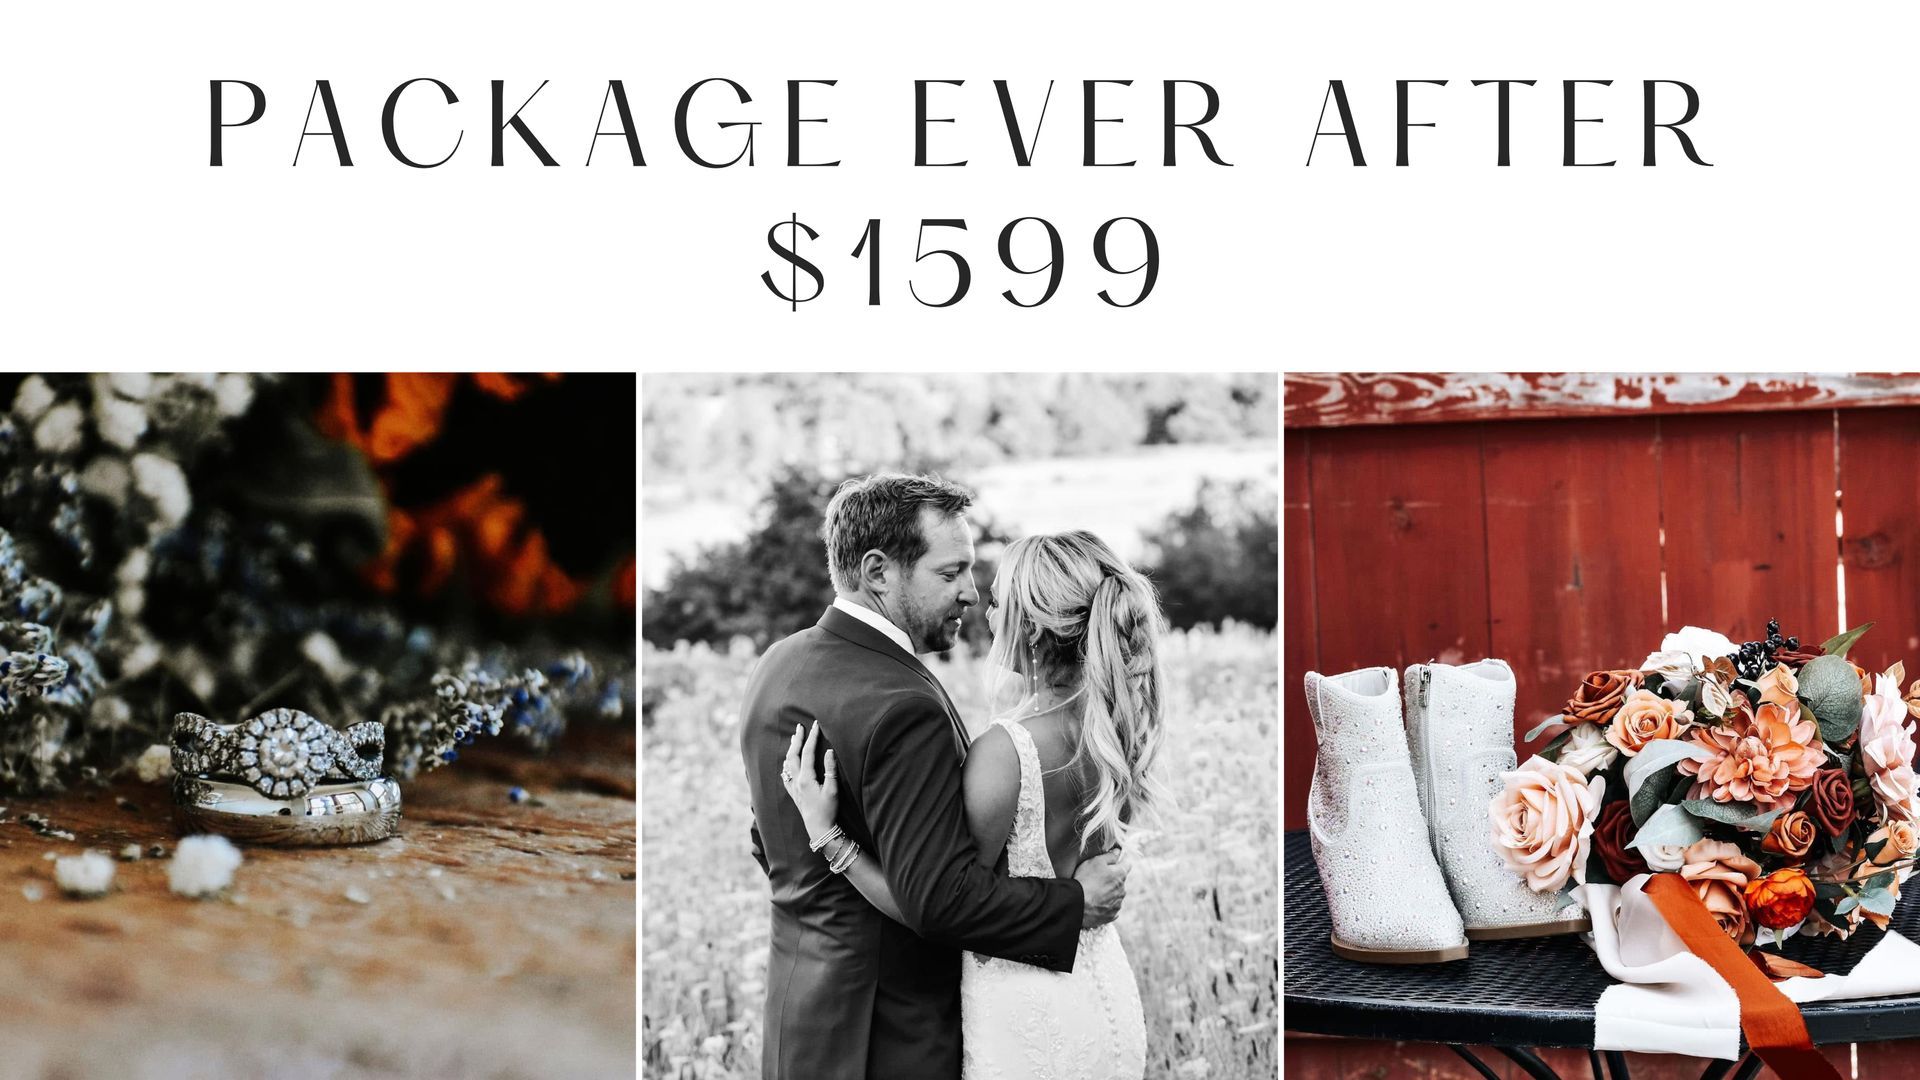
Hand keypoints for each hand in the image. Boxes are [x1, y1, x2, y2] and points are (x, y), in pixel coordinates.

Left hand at [782, 721, 839, 842]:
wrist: (818, 828)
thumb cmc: (828, 810)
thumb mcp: (832, 789)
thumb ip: (830, 769)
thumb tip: (829, 751)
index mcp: (806, 778)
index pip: (807, 752)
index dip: (811, 737)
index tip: (815, 725)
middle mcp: (796, 781)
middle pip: (793, 755)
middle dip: (797, 740)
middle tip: (800, 727)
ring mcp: (793, 787)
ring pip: (788, 764)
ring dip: (791, 750)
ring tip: (794, 739)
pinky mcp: (793, 793)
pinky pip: (786, 775)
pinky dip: (786, 765)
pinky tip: (787, 763)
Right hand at [1073, 848, 1128, 927]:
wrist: (1077, 904)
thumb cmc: (1085, 880)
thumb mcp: (1095, 861)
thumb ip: (1109, 856)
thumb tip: (1118, 852)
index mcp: (1121, 875)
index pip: (1127, 864)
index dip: (1122, 860)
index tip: (1115, 860)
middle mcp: (1123, 890)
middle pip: (1120, 881)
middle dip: (1112, 878)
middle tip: (1097, 878)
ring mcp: (1118, 904)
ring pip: (1116, 895)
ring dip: (1109, 892)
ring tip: (1094, 892)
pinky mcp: (1111, 915)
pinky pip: (1111, 908)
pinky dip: (1106, 905)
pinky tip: (1096, 903)